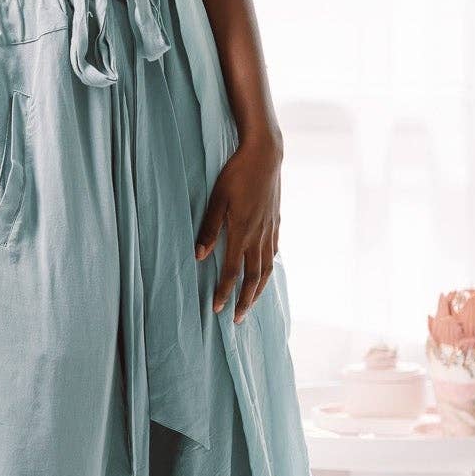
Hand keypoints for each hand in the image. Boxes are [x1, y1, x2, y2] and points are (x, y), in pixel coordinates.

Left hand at [194, 129, 282, 322]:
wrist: (266, 156)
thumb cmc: (236, 174)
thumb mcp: (217, 199)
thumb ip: (209, 228)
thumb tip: (199, 256)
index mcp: (242, 232)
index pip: (232, 272)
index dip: (224, 292)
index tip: (217, 309)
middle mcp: (258, 236)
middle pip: (253, 278)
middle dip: (245, 301)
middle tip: (237, 319)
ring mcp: (270, 230)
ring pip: (266, 268)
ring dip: (258, 290)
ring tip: (251, 304)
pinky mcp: (276, 222)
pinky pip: (273, 252)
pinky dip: (269, 268)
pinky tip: (265, 272)